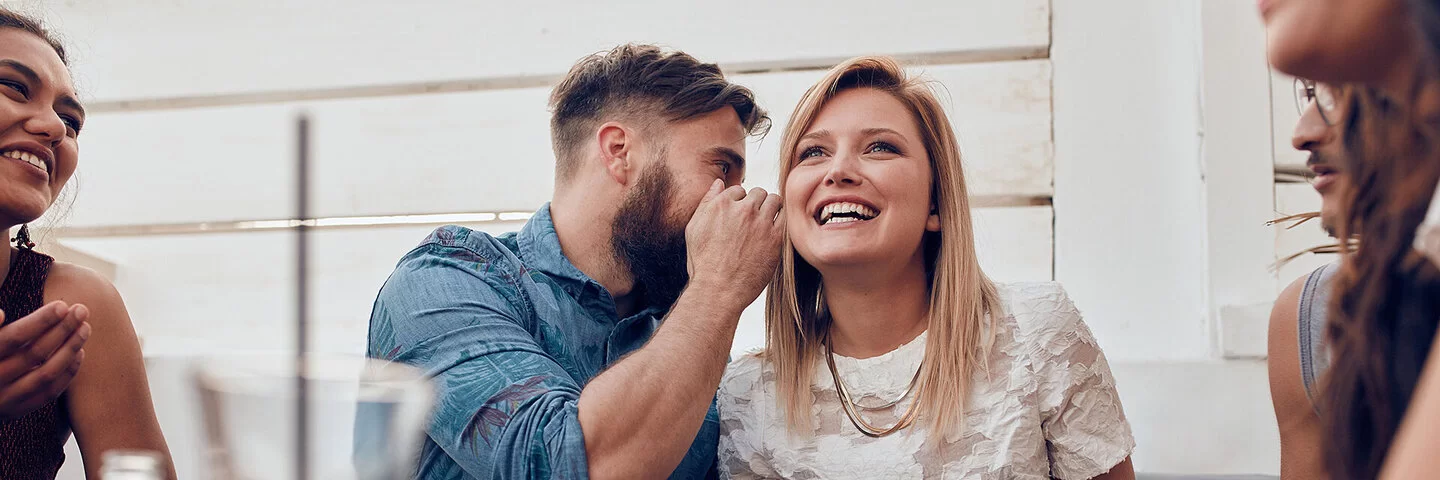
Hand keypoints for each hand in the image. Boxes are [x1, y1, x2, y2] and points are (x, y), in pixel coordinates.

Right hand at [0, 301, 88, 419]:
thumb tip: (1, 314)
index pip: (15, 337)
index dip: (40, 321)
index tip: (63, 305)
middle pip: (35, 353)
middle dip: (62, 330)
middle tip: (81, 310)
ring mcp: (6, 398)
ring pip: (46, 374)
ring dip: (70, 349)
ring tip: (85, 328)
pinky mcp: (17, 410)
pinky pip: (49, 393)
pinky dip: (67, 373)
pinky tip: (79, 352)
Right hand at [684, 180, 783, 307]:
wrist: (718, 291)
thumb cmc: (703, 263)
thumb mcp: (694, 229)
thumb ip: (707, 202)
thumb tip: (719, 183)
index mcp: (721, 204)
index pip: (738, 190)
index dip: (739, 203)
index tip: (738, 216)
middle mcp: (743, 209)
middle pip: (759, 192)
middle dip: (756, 203)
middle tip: (753, 220)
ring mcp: (761, 223)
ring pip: (775, 201)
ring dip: (771, 208)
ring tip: (765, 224)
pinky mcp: (775, 238)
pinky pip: (784, 219)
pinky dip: (779, 223)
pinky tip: (772, 234)